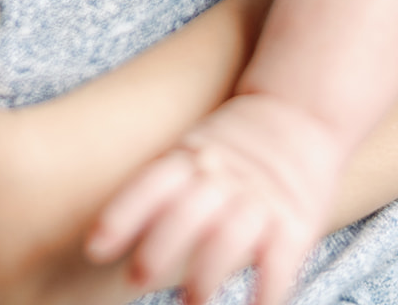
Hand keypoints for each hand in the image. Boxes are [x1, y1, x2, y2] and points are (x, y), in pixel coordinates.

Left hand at [88, 92, 346, 304]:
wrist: (302, 110)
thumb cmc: (234, 143)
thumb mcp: (194, 146)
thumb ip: (163, 183)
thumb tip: (105, 231)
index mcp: (191, 156)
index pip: (153, 184)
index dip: (123, 215)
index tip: (95, 248)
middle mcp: (223, 176)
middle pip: (188, 211)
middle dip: (160, 247)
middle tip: (135, 280)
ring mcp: (261, 199)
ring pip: (230, 236)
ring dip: (207, 271)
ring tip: (191, 302)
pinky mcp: (296, 222)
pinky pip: (282, 259)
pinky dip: (268, 289)